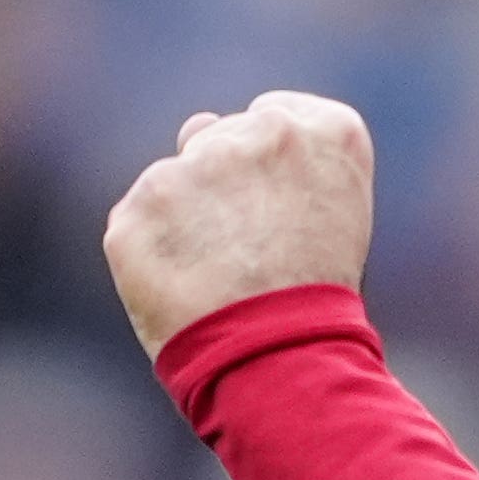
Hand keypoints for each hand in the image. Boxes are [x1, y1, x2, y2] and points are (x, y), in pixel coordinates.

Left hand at [101, 90, 375, 356]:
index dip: (271, 167)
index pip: (278, 117)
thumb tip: (200, 125)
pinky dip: (155, 252)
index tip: (281, 210)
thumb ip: (288, 161)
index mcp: (327, 131)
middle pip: (219, 137)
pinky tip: (186, 288)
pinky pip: (140, 220)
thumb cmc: (317, 296)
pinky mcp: (141, 207)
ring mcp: (195, 166)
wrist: (283, 362)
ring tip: (221, 278)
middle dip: (224, 185)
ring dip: (187, 218)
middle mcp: (262, 133)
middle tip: (250, 252)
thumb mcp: (337, 213)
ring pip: (176, 180)